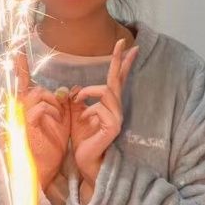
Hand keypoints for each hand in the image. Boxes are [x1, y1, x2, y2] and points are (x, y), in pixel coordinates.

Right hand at [15, 50, 70, 191]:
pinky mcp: (23, 128)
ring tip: (58, 118)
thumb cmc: (50, 148)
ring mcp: (20, 119)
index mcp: (29, 110)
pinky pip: (37, 109)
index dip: (21, 69)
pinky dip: (49, 112)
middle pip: (34, 89)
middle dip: (51, 96)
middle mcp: (20, 112)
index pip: (24, 85)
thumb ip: (62, 106)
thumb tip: (66, 91)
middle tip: (60, 109)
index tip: (18, 53)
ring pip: (36, 95)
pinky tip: (55, 122)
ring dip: (52, 102)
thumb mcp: (60, 123)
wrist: (43, 172)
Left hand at [70, 39, 138, 187]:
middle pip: (117, 80)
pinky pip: (101, 108)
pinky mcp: (113, 127)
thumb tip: (76, 89)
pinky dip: (89, 110)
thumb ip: (80, 101)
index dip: (122, 63)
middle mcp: (116, 109)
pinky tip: (84, 120)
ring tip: (77, 101)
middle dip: (118, 60)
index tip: (128, 46)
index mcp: (109, 105)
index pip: (117, 80)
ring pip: (106, 92)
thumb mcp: (77, 115)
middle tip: (121, 41)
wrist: (86, 162)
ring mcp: (117, 118)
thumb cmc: (83, 140)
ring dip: (88, 93)